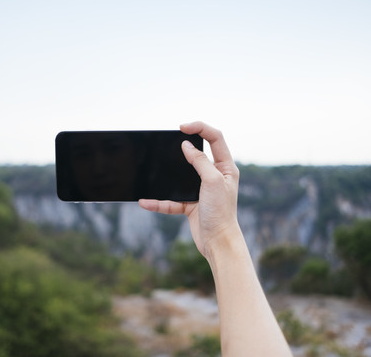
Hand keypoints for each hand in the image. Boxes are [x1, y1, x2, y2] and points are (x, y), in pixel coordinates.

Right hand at [139, 121, 240, 260]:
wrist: (218, 243)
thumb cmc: (221, 212)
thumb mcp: (212, 181)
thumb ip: (200, 161)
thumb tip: (186, 146)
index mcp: (225, 167)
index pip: (215, 138)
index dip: (200, 128)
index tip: (182, 127)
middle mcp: (214, 176)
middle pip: (198, 153)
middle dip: (183, 146)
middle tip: (169, 140)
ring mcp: (201, 190)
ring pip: (180, 177)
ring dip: (166, 175)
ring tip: (154, 168)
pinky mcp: (190, 204)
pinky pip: (171, 199)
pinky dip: (158, 202)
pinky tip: (145, 202)